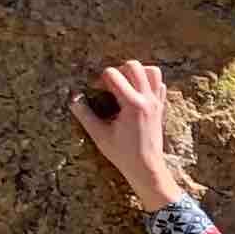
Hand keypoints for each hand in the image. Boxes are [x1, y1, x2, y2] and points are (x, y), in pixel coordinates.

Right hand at [71, 59, 194, 208]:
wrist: (147, 167)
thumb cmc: (122, 153)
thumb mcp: (98, 134)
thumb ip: (84, 114)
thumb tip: (73, 98)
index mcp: (132, 104)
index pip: (113, 74)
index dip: (99, 79)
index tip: (96, 90)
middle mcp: (148, 100)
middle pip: (134, 66)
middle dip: (118, 70)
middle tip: (110, 85)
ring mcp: (157, 102)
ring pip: (152, 71)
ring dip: (136, 72)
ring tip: (124, 84)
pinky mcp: (161, 107)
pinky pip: (160, 84)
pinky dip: (148, 82)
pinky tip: (136, 94)